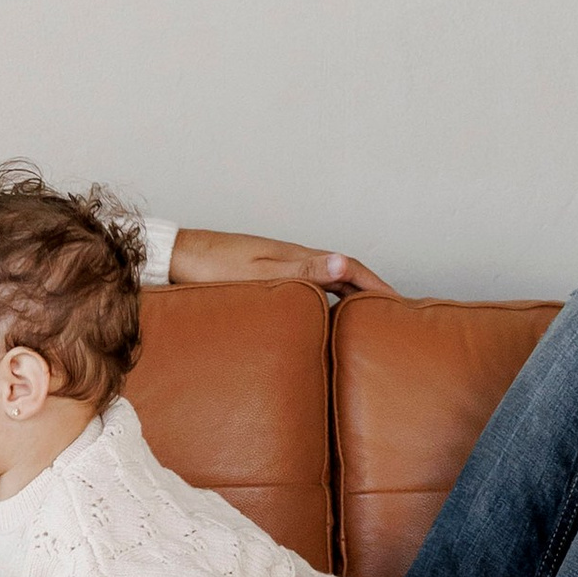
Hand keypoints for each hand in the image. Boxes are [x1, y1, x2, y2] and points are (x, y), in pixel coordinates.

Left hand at [167, 228, 394, 296]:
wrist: (177, 257)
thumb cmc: (214, 267)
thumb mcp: (262, 273)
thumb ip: (305, 270)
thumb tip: (346, 264)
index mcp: (300, 256)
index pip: (352, 268)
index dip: (378, 286)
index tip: (400, 305)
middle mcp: (294, 258)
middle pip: (344, 273)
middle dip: (370, 292)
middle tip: (391, 315)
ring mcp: (280, 265)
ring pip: (326, 281)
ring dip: (349, 296)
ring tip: (364, 319)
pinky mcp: (265, 276)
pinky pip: (307, 288)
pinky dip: (324, 300)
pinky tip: (319, 317)